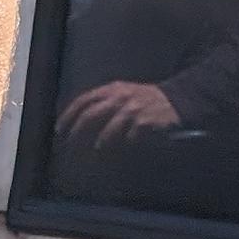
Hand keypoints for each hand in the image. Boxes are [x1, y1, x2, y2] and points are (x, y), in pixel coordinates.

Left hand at [56, 80, 181, 149]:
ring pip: (110, 128)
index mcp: (113, 89)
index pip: (84, 100)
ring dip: (101, 141)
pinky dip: (126, 142)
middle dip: (78, 130)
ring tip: (97, 149)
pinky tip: (125, 146)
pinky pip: (131, 136)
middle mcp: (121, 97)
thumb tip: (79, 120)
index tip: (60, 129)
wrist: (178, 98)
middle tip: (71, 143)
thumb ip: (104, 101)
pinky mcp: (146, 121)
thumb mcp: (124, 92)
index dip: (69, 115)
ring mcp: (134, 109)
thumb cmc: (146, 98)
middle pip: (92, 114)